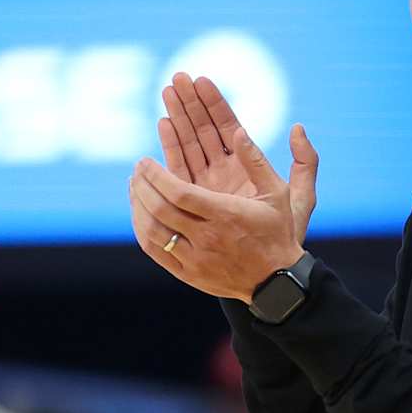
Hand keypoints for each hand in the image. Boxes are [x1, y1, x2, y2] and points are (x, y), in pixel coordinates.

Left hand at [129, 113, 313, 301]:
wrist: (277, 282)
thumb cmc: (277, 232)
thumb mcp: (277, 193)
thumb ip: (256, 161)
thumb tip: (239, 130)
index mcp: (226, 215)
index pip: (179, 193)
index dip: (156, 176)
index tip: (145, 161)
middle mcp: (208, 238)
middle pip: (161, 210)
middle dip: (143, 186)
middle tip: (137, 169)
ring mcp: (196, 259)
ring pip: (154, 232)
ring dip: (138, 207)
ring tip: (134, 187)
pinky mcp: (189, 275)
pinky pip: (156, 252)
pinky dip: (142, 231)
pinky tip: (140, 214)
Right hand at [158, 72, 318, 242]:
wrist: (262, 269)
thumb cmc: (285, 236)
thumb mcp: (301, 199)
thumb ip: (305, 163)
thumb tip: (297, 128)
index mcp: (249, 166)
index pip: (229, 125)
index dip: (216, 102)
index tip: (202, 79)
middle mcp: (226, 171)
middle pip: (205, 129)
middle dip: (191, 103)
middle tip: (177, 77)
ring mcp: (207, 183)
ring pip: (190, 144)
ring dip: (177, 118)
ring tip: (166, 92)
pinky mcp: (193, 198)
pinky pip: (179, 167)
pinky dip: (171, 146)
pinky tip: (163, 124)